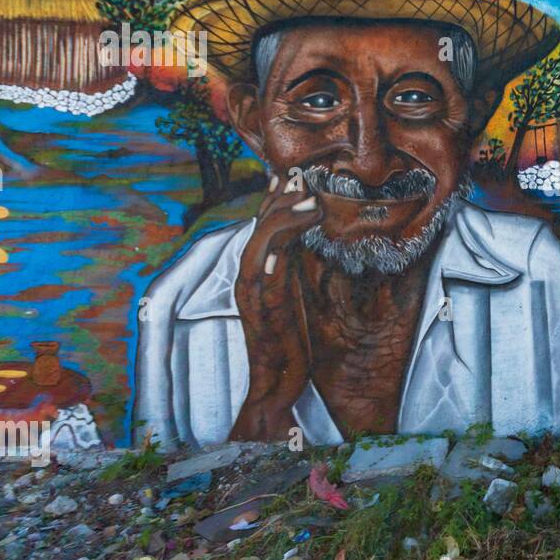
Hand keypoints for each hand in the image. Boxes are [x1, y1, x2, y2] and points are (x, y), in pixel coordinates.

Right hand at [230, 174, 321, 441]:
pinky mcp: (260, 311)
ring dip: (284, 221)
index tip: (292, 176)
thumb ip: (295, 268)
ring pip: (260, 245)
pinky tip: (286, 245)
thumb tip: (309, 241)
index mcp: (259, 271)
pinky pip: (263, 278)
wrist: (275, 382)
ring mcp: (253, 293)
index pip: (265, 226)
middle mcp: (250, 277)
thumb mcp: (295, 295)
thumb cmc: (289, 341)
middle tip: (300, 176)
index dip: (277, 200)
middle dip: (280, 200)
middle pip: (260, 228)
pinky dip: (273, 257)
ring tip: (309, 202)